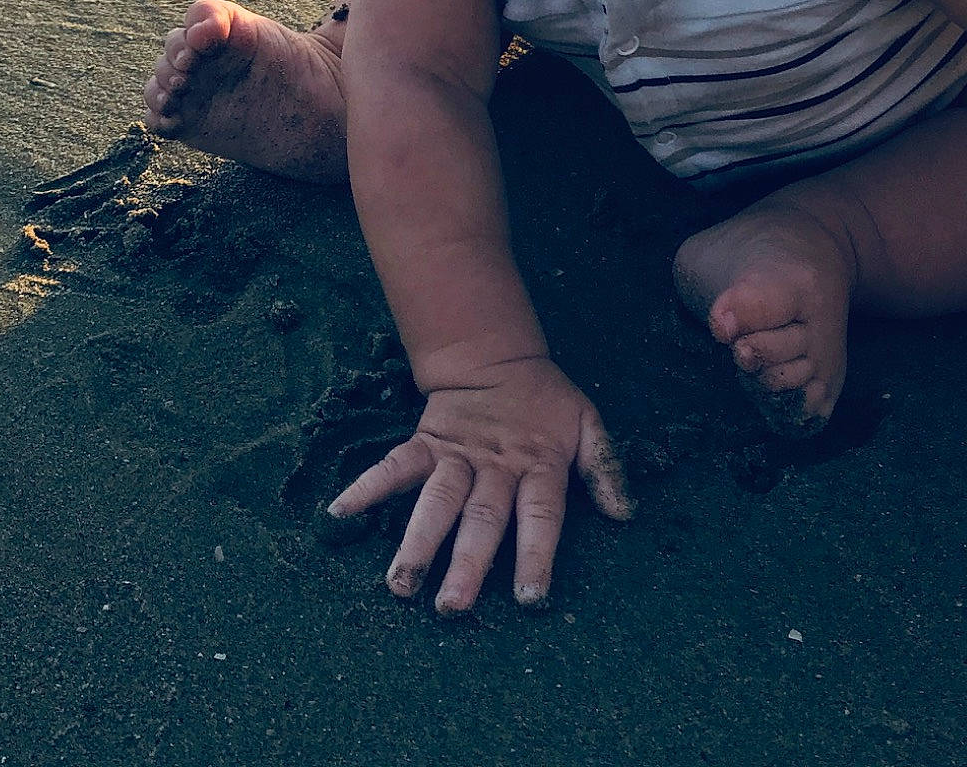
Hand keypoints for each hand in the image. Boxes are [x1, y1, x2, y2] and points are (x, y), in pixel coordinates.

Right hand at [327, 356, 630, 612]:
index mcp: (539, 463)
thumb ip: (604, 466)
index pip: (540, 514)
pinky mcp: (426, 443)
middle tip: (453, 608)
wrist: (496, 358)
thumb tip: (625, 515)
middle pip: (482, 516)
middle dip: (467, 563)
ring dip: (419, 541)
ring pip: (437, 499)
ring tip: (400, 584)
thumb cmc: (546, 403)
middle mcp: (496, 464)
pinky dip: (368, 485)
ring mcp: (457, 454)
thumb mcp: (586, 424)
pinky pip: (395, 465)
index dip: (536, 554)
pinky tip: (341, 511)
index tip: (530, 599)